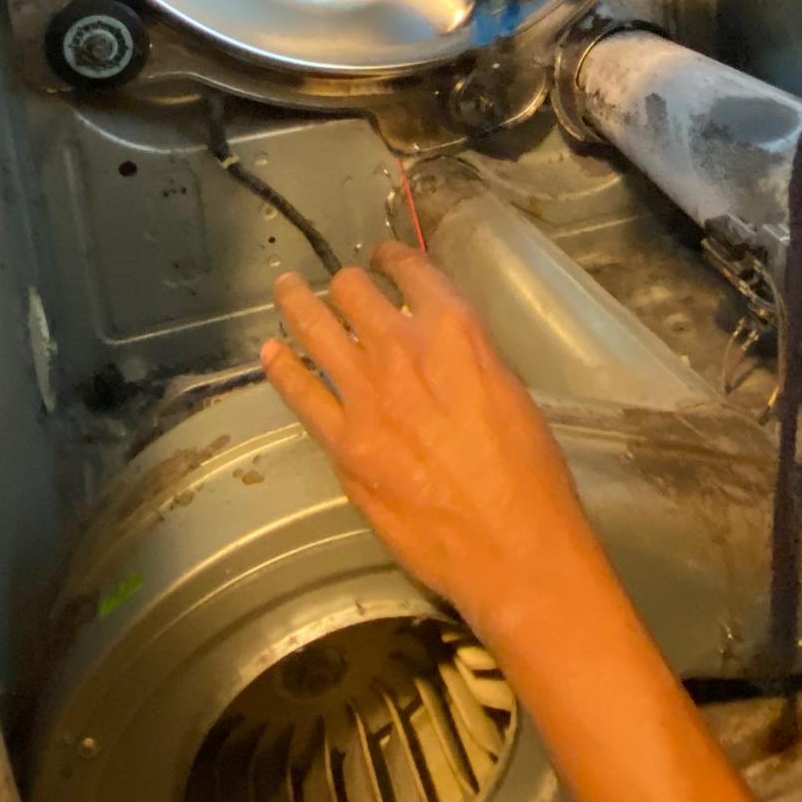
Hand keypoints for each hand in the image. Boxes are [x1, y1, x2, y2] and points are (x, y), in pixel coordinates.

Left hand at [260, 245, 598, 648]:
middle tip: (339, 286)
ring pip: (315, 329)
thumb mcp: (510, 392)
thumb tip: (440, 354)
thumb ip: (468, 361)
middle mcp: (402, 351)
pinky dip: (281, 367)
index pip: (413, 272)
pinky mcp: (341, 443)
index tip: (383, 257)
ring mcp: (364, 396)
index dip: (393, 258)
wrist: (510, 544)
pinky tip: (271, 354)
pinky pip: (299, 392)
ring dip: (297, 303)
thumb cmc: (531, 474)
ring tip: (286, 289)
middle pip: (354, 293)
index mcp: (455, 333)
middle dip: (345, 284)